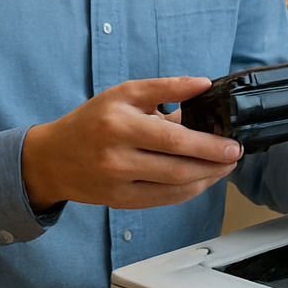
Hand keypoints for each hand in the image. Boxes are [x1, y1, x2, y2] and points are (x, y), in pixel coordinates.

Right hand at [21, 76, 240, 211]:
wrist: (53, 159)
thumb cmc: (92, 120)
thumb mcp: (124, 93)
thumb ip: (165, 88)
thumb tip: (204, 84)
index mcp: (119, 124)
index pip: (172, 138)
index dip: (207, 144)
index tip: (232, 144)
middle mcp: (118, 157)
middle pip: (177, 167)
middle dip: (214, 164)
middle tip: (235, 155)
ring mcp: (119, 184)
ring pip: (174, 187)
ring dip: (207, 179)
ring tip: (224, 167)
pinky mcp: (121, 202)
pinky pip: (164, 200)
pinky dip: (188, 191)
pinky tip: (202, 180)